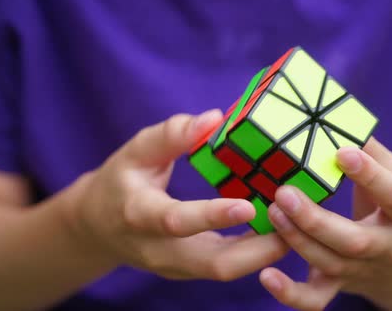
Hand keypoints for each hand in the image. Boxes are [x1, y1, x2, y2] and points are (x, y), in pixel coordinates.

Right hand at [70, 109, 287, 280]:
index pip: (176, 221)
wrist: (99, 225)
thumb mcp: (136, 150)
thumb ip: (171, 134)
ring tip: (292, 224)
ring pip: (225, 271)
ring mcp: (174, 267)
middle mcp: (157, 250)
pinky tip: (274, 229)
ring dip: (263, 252)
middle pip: (213, 263)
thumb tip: (214, 119)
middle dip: (258, 249)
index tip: (249, 205)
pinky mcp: (188, 271)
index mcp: (139, 214)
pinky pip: (225, 267)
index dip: (212, 216)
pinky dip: (253, 253)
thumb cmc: (120, 181)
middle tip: (293, 222)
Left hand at [260, 138, 391, 309]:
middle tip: (286, 192)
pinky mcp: (341, 286)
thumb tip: (340, 120)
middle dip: (316, 220)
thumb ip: (373, 152)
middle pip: (355, 242)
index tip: (342, 152)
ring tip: (273, 211)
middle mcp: (389, 248)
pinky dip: (290, 294)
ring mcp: (363, 271)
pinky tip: (267, 275)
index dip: (372, 176)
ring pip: (329, 264)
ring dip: (297, 239)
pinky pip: (316, 300)